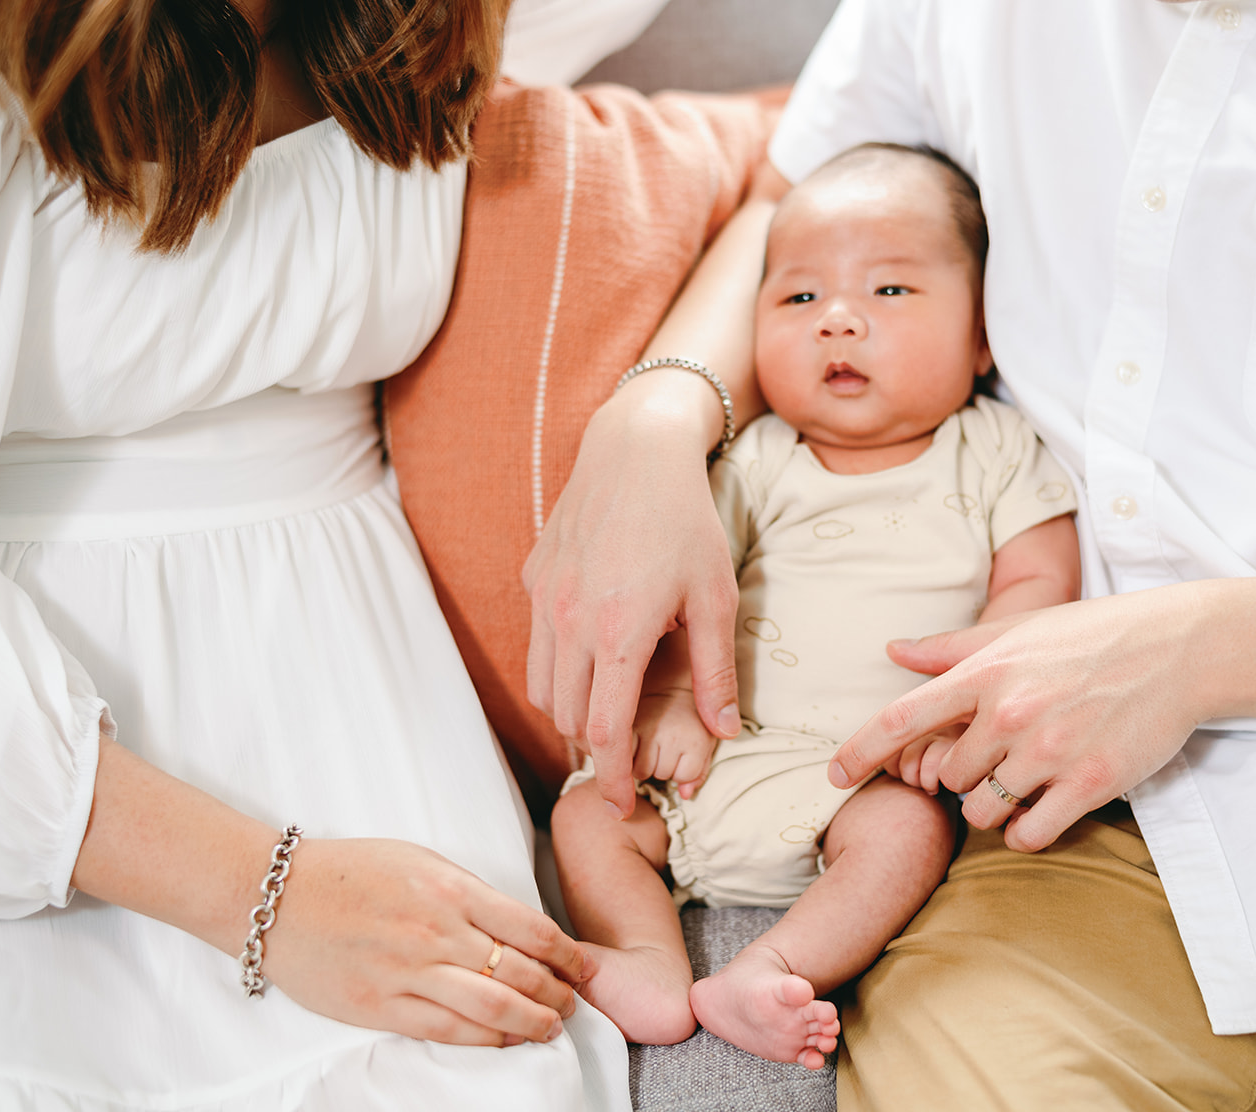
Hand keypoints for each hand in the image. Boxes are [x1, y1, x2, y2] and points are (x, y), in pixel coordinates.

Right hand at [265, 837, 591, 1046]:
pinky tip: (508, 1040)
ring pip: (491, 1008)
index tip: (582, 965)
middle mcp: (437, 932)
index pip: (531, 928)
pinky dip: (486, 1039)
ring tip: (553, 1026)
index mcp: (452, 889)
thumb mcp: (421, 861)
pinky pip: (447, 1030)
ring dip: (532, 1021)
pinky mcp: (381, 1006)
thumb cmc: (352, 871)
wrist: (279, 897)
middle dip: (558, 992)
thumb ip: (469, 892)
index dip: (567, 954)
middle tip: (576, 1001)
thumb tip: (515, 925)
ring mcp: (408, 972)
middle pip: (520, 972)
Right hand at [523, 379, 740, 818]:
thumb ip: (716, 671)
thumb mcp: (715, 596)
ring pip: (543, 687)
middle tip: (622, 763)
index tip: (619, 805)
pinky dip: (558, 672)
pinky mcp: (533, 579)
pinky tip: (592, 662)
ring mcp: (544, 600)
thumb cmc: (685, 521)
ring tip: (607, 717)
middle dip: (592, 750)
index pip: (604, 732)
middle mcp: (569, 623)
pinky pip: (537, 647)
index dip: (610, 777)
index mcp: (617, 635)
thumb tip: (722, 733)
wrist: (634, 450)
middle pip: (567, 718)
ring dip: (571, 714)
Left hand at [833, 586, 1214, 852]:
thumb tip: (892, 649)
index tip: (834, 775)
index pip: (902, 718)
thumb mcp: (1020, 629)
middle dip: (960, 777)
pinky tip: (1040, 809)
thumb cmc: (1094, 634)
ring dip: (991, 808)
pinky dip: (1026, 832)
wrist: (1181, 648)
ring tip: (1020, 782)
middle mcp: (1010, 713)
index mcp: (987, 672)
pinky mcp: (1090, 784)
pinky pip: (1030, 834)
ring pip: (983, 812)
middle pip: (947, 777)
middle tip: (995, 760)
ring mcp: (1050, 751)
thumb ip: (951, 648)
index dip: (861, 751)